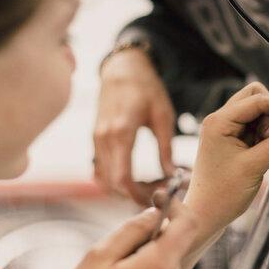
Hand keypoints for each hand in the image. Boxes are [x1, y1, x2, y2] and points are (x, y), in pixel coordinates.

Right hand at [32, 208, 196, 268]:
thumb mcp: (98, 258)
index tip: (160, 198)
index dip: (176, 205)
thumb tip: (155, 213)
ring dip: (144, 266)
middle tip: (115, 255)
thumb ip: (131, 229)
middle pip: (172, 247)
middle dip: (149, 242)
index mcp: (160, 266)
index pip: (188, 223)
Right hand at [93, 48, 175, 204]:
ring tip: (149, 185)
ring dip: (123, 189)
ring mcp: (96, 140)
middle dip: (134, 195)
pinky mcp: (95, 140)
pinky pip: (100, 169)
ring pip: (103, 179)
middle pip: (112, 184)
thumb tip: (173, 176)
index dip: (137, 195)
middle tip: (158, 193)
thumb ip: (166, 149)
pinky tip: (135, 177)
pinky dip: (114, 180)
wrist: (122, 69)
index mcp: (121, 132)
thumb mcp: (163, 116)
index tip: (156, 199)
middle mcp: (104, 139)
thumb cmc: (146, 88)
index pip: (122, 177)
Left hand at [184, 82, 268, 232]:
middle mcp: (220, 121)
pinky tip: (266, 150)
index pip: (257, 100)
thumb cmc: (220, 194)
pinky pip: (255, 126)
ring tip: (267, 148)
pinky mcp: (232, 140)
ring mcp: (226, 130)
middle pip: (255, 98)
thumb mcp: (255, 167)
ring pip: (257, 112)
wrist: (205, 215)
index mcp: (219, 122)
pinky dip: (266, 134)